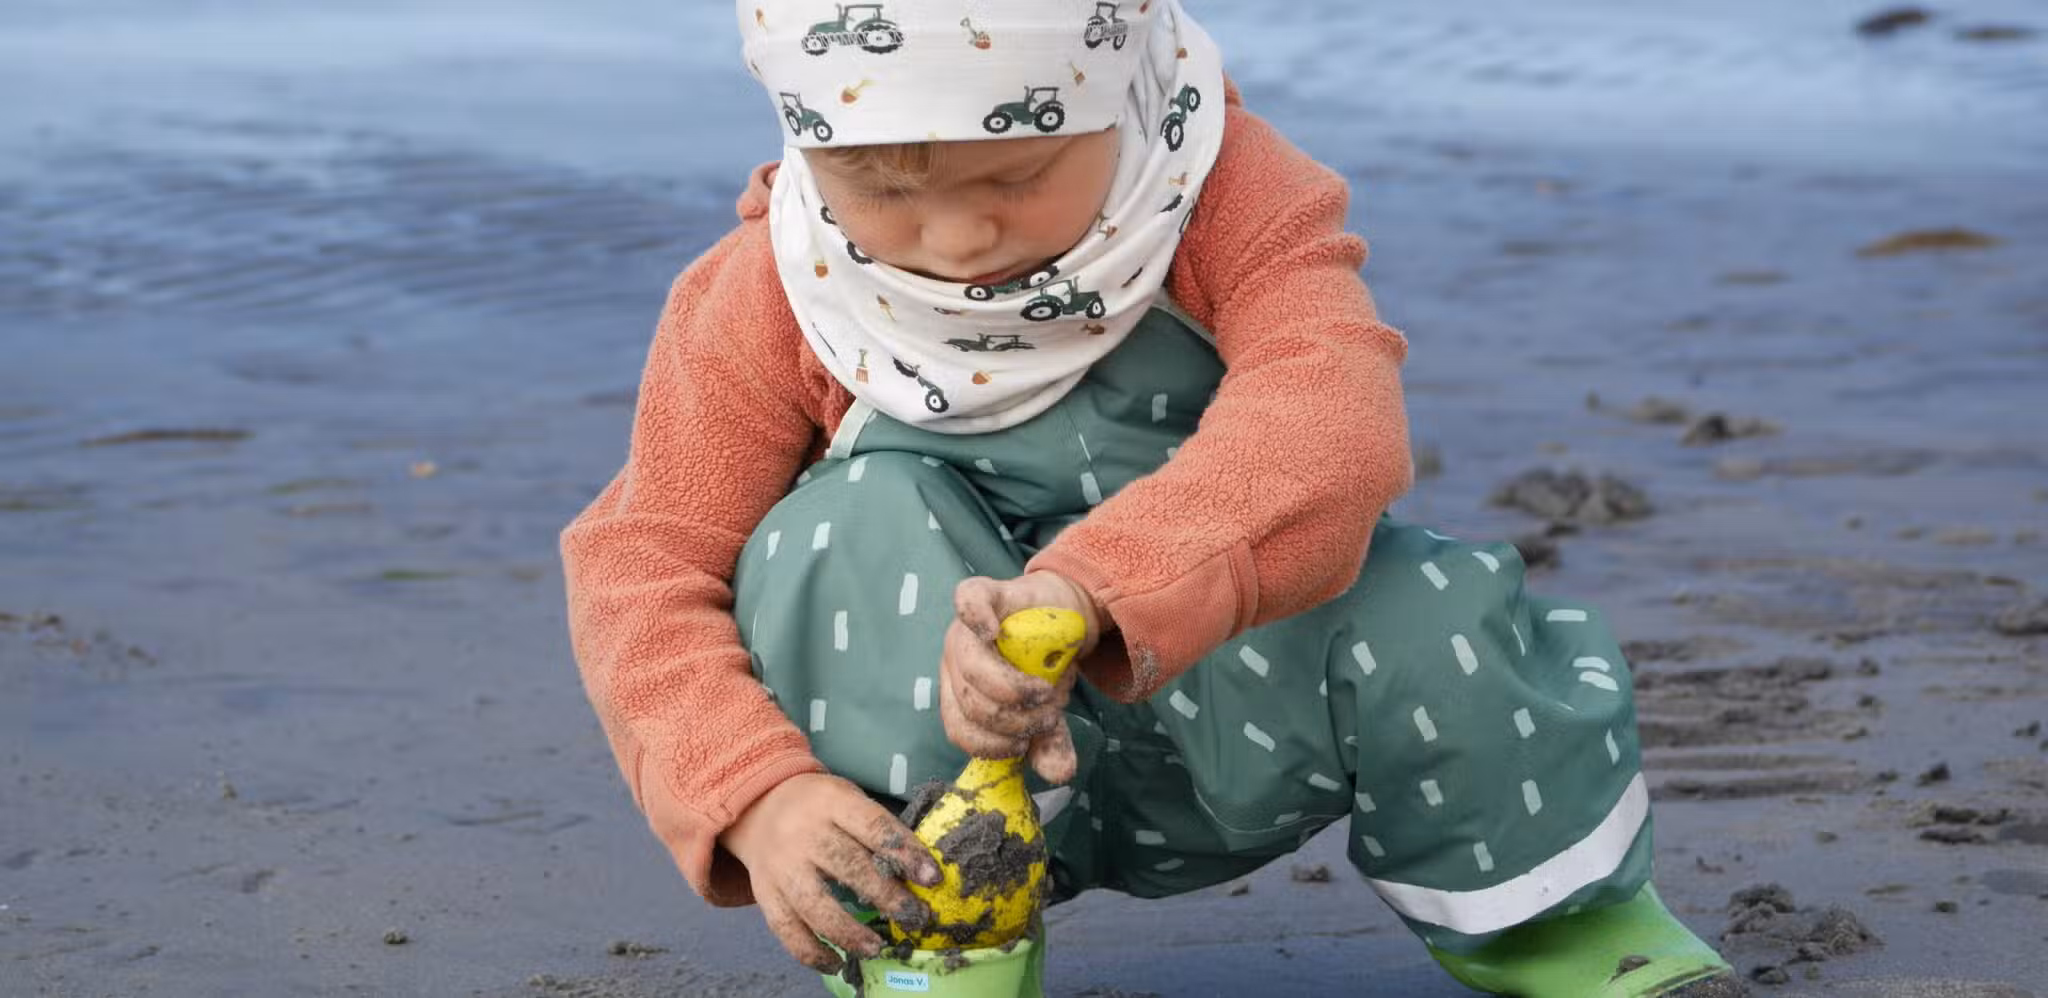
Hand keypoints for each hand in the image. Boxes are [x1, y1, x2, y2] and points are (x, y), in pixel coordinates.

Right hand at [718, 773, 941, 973]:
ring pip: (815, 904)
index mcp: (832, 802)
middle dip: (887, 897)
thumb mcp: (847, 799)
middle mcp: (803, 833)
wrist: (757, 805)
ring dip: (849, 932)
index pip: (874, 826)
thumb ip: (876, 830)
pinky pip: (786, 929)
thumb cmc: (819, 806)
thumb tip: (920, 873)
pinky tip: (836, 963)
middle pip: (848, 867)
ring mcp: (781, 866)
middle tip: (917, 918)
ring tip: (876, 948)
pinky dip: (811, 952)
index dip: (905, 853)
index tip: (932, 878)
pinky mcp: (765, 893)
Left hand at [941, 571, 1103, 784]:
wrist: (1066, 616)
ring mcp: (965, 628)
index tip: (1023, 744)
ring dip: (1013, 690)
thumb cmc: (1044, 667)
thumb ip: (1048, 741)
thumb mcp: (1048, 712)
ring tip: (1048, 693)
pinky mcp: (984, 593)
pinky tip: (993, 631)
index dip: (990, 743)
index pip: (958, 727)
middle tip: (1046, 716)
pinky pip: (967, 603)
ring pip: (971, 665)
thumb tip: (1061, 773)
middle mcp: (955, 660)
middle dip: (1011, 719)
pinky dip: (976, 619)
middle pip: (968, 700)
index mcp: (960, 691)